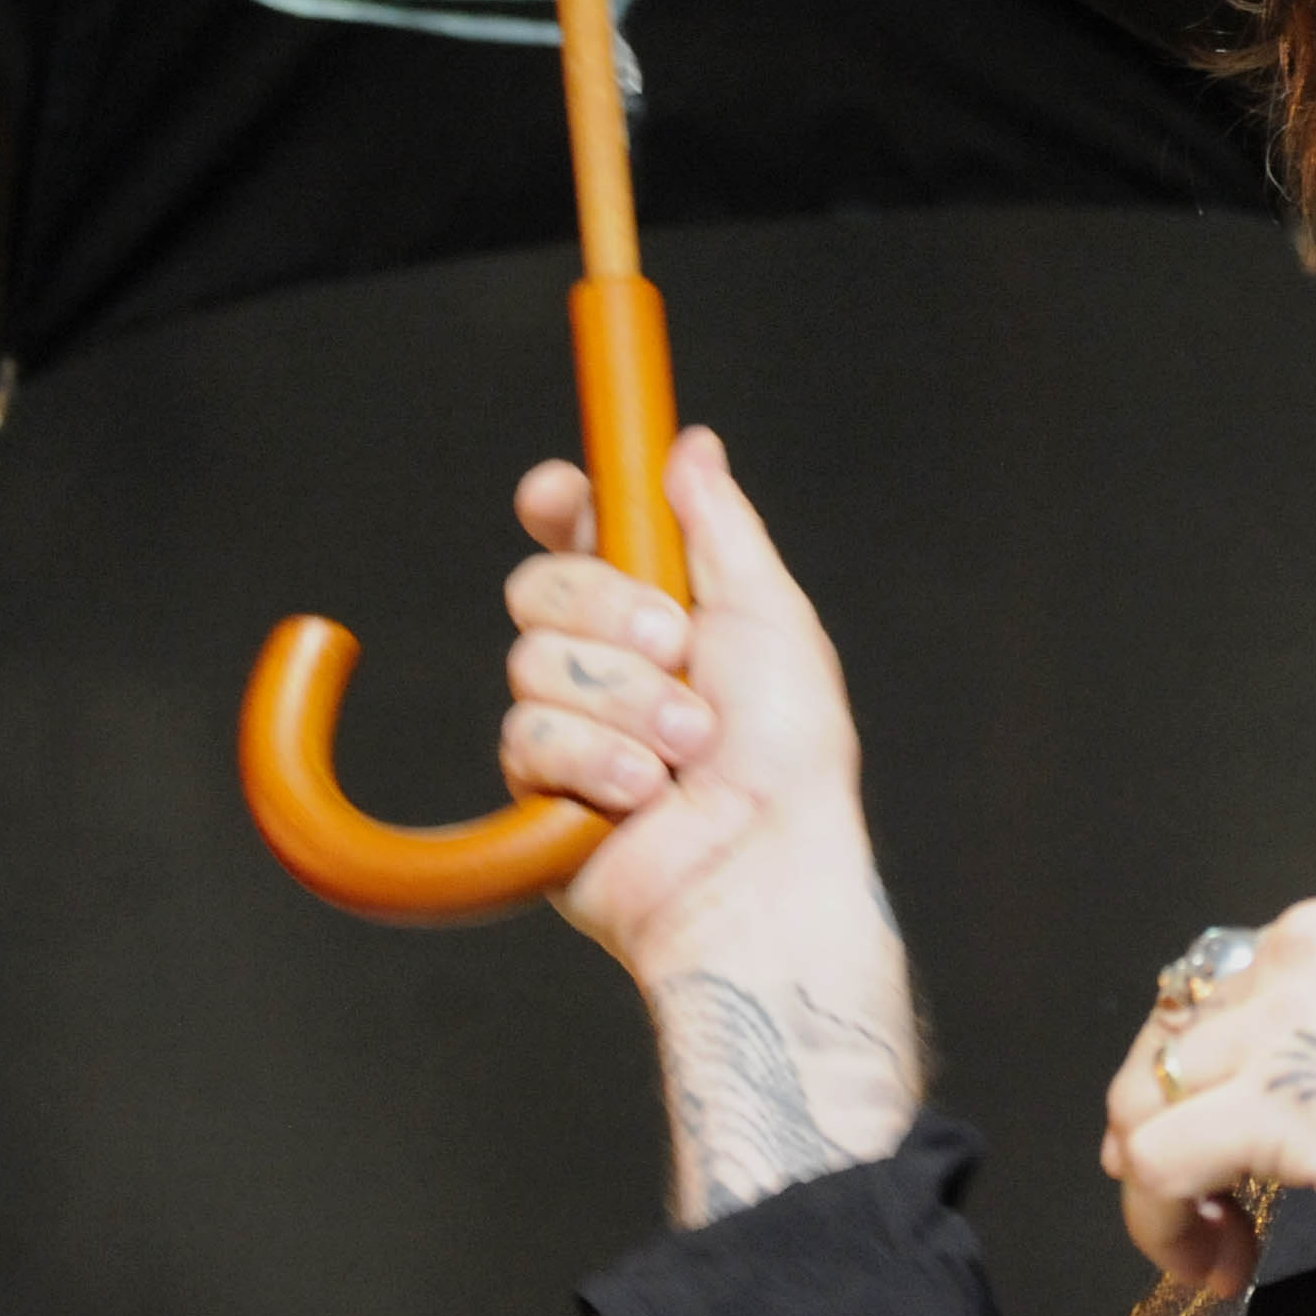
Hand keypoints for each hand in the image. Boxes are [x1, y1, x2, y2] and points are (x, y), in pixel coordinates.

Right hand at [505, 426, 917, 1221]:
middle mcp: (608, 661)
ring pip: (531, 662)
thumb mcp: (770, 616)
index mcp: (663, 608)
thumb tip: (691, 445)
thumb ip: (719, 524)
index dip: (559, 505)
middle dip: (609, 613)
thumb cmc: (790, 755)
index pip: (581, 531)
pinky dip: (595, 761)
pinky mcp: (540, 791)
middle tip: (677, 650)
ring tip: (684, 751)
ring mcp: (570, 726)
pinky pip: (525, 736)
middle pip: (539, 585)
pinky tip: (642, 795)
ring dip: (624, 702)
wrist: (763, 869)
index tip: (559, 494)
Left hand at [1097, 883, 1315, 1315]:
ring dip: (1159, 1194)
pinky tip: (1223, 1269)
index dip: (1196, 1083)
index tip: (1223, 1164)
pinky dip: (1165, 1229)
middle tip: (1205, 1218)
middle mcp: (1303, 945)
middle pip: (1163, 1040)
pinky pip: (1157, 1164)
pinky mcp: (1281, 1100)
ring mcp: (1287, 1018)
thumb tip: (1244, 1107)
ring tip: (1218, 1253)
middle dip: (1160, 1136)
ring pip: (1142, 1104)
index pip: (1212, 990)